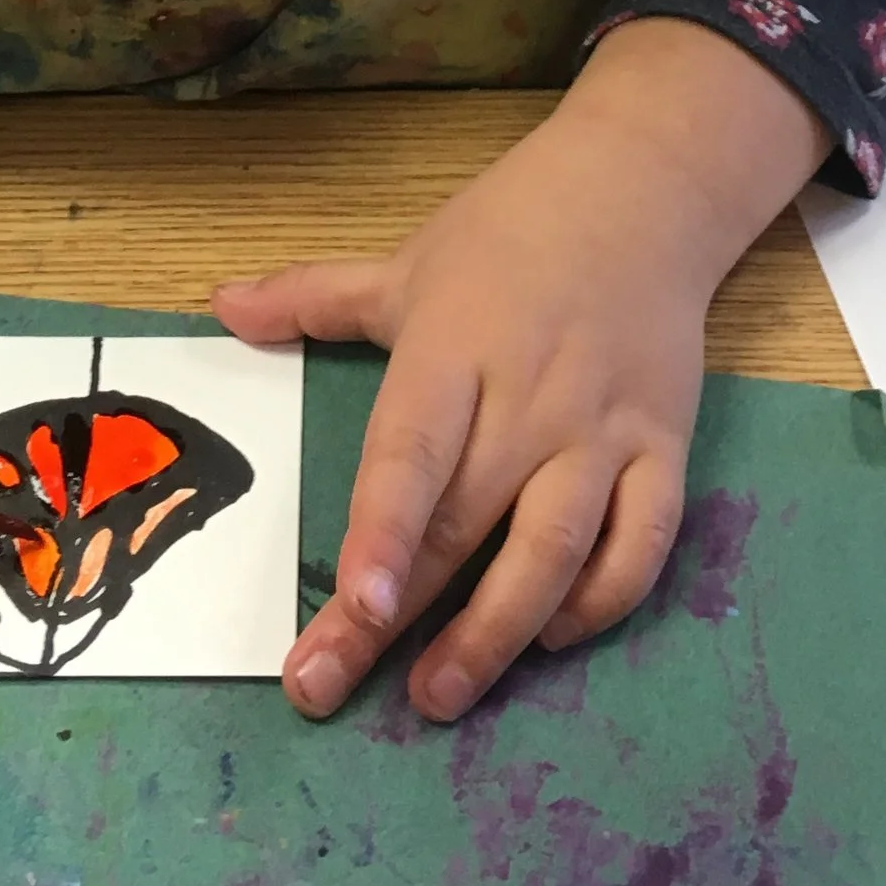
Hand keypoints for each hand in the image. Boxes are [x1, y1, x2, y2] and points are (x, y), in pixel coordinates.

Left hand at [213, 23, 828, 722]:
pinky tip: (551, 637)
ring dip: (497, 634)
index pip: (413, 453)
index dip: (383, 534)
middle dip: (400, 618)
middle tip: (333, 690)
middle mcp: (531, 398)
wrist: (644, 191)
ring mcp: (604, 430)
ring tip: (437, 695)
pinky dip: (600, 602)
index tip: (353, 608)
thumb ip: (313, 297)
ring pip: (554, 551)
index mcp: (456, 348)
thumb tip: (219, 306)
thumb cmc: (511, 233)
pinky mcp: (667, 449)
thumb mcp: (409, 262)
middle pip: (465, 523)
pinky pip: (642, 544)